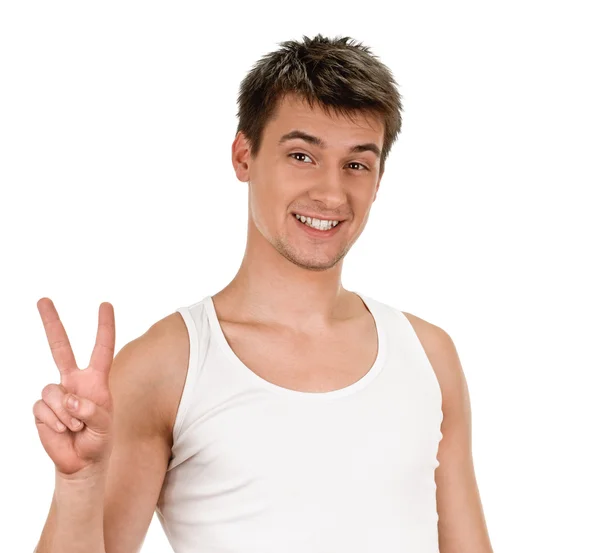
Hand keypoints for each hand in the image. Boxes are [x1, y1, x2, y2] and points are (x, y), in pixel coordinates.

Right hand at [33, 298, 115, 476]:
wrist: (81, 462)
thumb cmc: (98, 440)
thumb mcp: (105, 425)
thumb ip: (92, 411)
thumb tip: (71, 399)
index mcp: (96, 380)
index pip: (102, 348)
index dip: (104, 327)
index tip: (105, 304)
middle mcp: (74, 381)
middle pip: (60, 347)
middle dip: (51, 323)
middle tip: (42, 299)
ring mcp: (56, 393)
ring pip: (52, 391)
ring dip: (65, 414)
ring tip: (75, 428)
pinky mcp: (41, 408)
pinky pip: (42, 409)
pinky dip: (54, 422)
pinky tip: (63, 431)